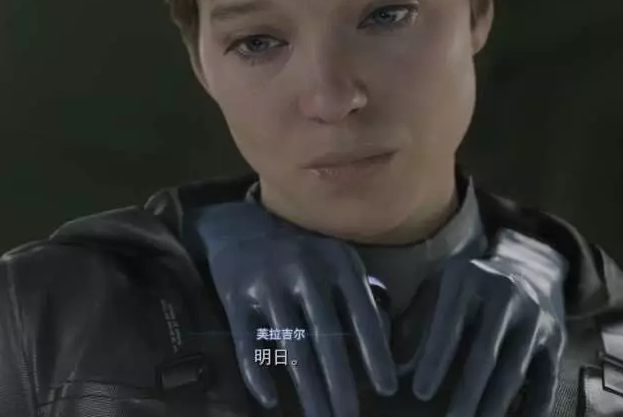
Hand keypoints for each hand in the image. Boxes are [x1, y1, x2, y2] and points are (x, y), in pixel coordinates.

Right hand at [192, 202, 397, 416]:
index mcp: (336, 263)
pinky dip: (258, 373)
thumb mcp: (335, 259)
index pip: (362, 315)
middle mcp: (304, 272)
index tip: (386, 389)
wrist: (239, 223)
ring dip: (308, 389)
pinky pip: (248, 343)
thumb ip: (359, 294)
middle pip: (326, 338)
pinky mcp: (236, 297)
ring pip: (291, 347)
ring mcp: (268, 284)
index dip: (375, 355)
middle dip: (340, 384)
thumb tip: (386, 347)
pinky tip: (270, 399)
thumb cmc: (300, 251)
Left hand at [396, 229, 567, 416]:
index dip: (436, 360)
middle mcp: (507, 295)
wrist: (530, 266)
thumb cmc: (469, 286)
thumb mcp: (439, 287)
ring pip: (515, 371)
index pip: (450, 325)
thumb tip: (397, 368)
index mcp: (469, 279)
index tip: (420, 392)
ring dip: (495, 406)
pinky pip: (546, 382)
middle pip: (487, 353)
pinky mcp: (556, 340)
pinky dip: (533, 409)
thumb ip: (416, 322)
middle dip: (468, 392)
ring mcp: (536, 318)